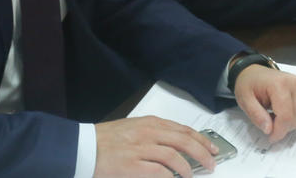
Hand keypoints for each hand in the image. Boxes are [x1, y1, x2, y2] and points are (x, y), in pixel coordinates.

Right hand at [94, 116, 217, 176]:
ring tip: (193, 175)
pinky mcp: (133, 166)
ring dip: (189, 167)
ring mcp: (140, 149)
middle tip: (211, 163)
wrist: (83, 147)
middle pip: (184, 141)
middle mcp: (147, 133)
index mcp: (149, 123)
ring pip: (175, 155)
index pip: (182, 129)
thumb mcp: (132, 130)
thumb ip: (153, 135)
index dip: (201, 139)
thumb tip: (175, 146)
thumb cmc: (106, 140)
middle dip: (202, 152)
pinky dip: (172, 176)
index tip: (212, 148)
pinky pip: (160, 171)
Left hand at [233, 65, 295, 141]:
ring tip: (276, 115)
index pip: (286, 116)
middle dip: (283, 128)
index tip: (270, 137)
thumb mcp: (244, 99)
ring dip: (290, 124)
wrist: (254, 72)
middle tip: (269, 122)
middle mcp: (295, 84)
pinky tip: (285, 112)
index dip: (279, 132)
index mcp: (279, 84)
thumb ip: (256, 115)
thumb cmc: (249, 84)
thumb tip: (269, 130)